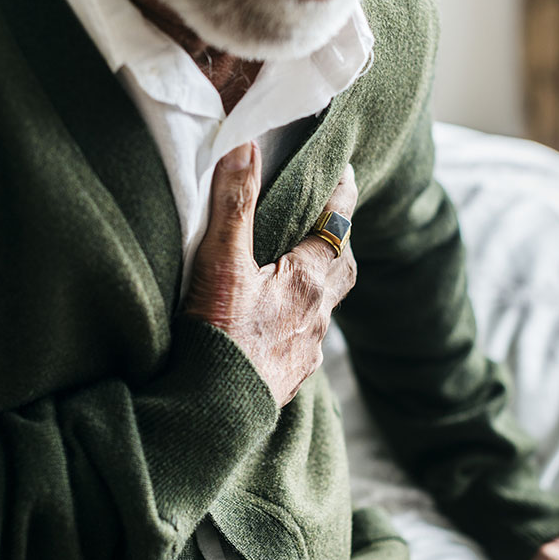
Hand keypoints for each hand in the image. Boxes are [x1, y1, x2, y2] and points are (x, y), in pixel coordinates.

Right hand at [185, 141, 358, 406]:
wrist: (212, 413)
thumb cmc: (219, 337)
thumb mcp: (221, 263)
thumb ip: (234, 204)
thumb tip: (247, 147)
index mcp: (308, 281)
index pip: (338, 225)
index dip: (342, 195)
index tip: (346, 173)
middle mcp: (317, 315)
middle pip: (341, 266)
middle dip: (337, 239)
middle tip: (326, 221)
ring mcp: (307, 349)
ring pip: (324, 305)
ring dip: (316, 282)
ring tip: (296, 269)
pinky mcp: (290, 375)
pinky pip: (307, 337)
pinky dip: (298, 319)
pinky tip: (276, 324)